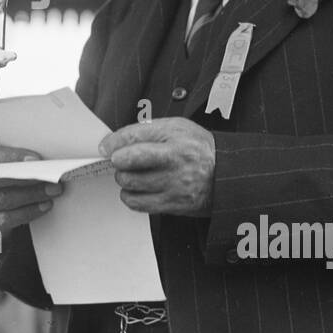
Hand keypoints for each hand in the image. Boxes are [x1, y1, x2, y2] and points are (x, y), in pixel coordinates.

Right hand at [0, 145, 59, 235]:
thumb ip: (12, 160)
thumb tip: (40, 160)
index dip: (13, 157)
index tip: (36, 160)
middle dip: (28, 179)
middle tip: (53, 178)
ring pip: (4, 199)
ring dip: (33, 195)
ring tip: (52, 191)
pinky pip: (6, 219)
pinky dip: (28, 212)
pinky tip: (44, 206)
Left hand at [100, 118, 215, 216]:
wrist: (226, 174)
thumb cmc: (198, 148)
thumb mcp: (177, 127)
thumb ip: (146, 130)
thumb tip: (115, 141)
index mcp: (175, 137)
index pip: (134, 137)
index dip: (113, 142)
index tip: (106, 147)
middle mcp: (175, 161)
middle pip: (128, 162)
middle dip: (119, 161)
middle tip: (123, 161)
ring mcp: (174, 185)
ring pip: (129, 183)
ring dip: (124, 179)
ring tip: (133, 174)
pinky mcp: (173, 204)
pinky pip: (138, 203)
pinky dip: (130, 196)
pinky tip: (138, 190)